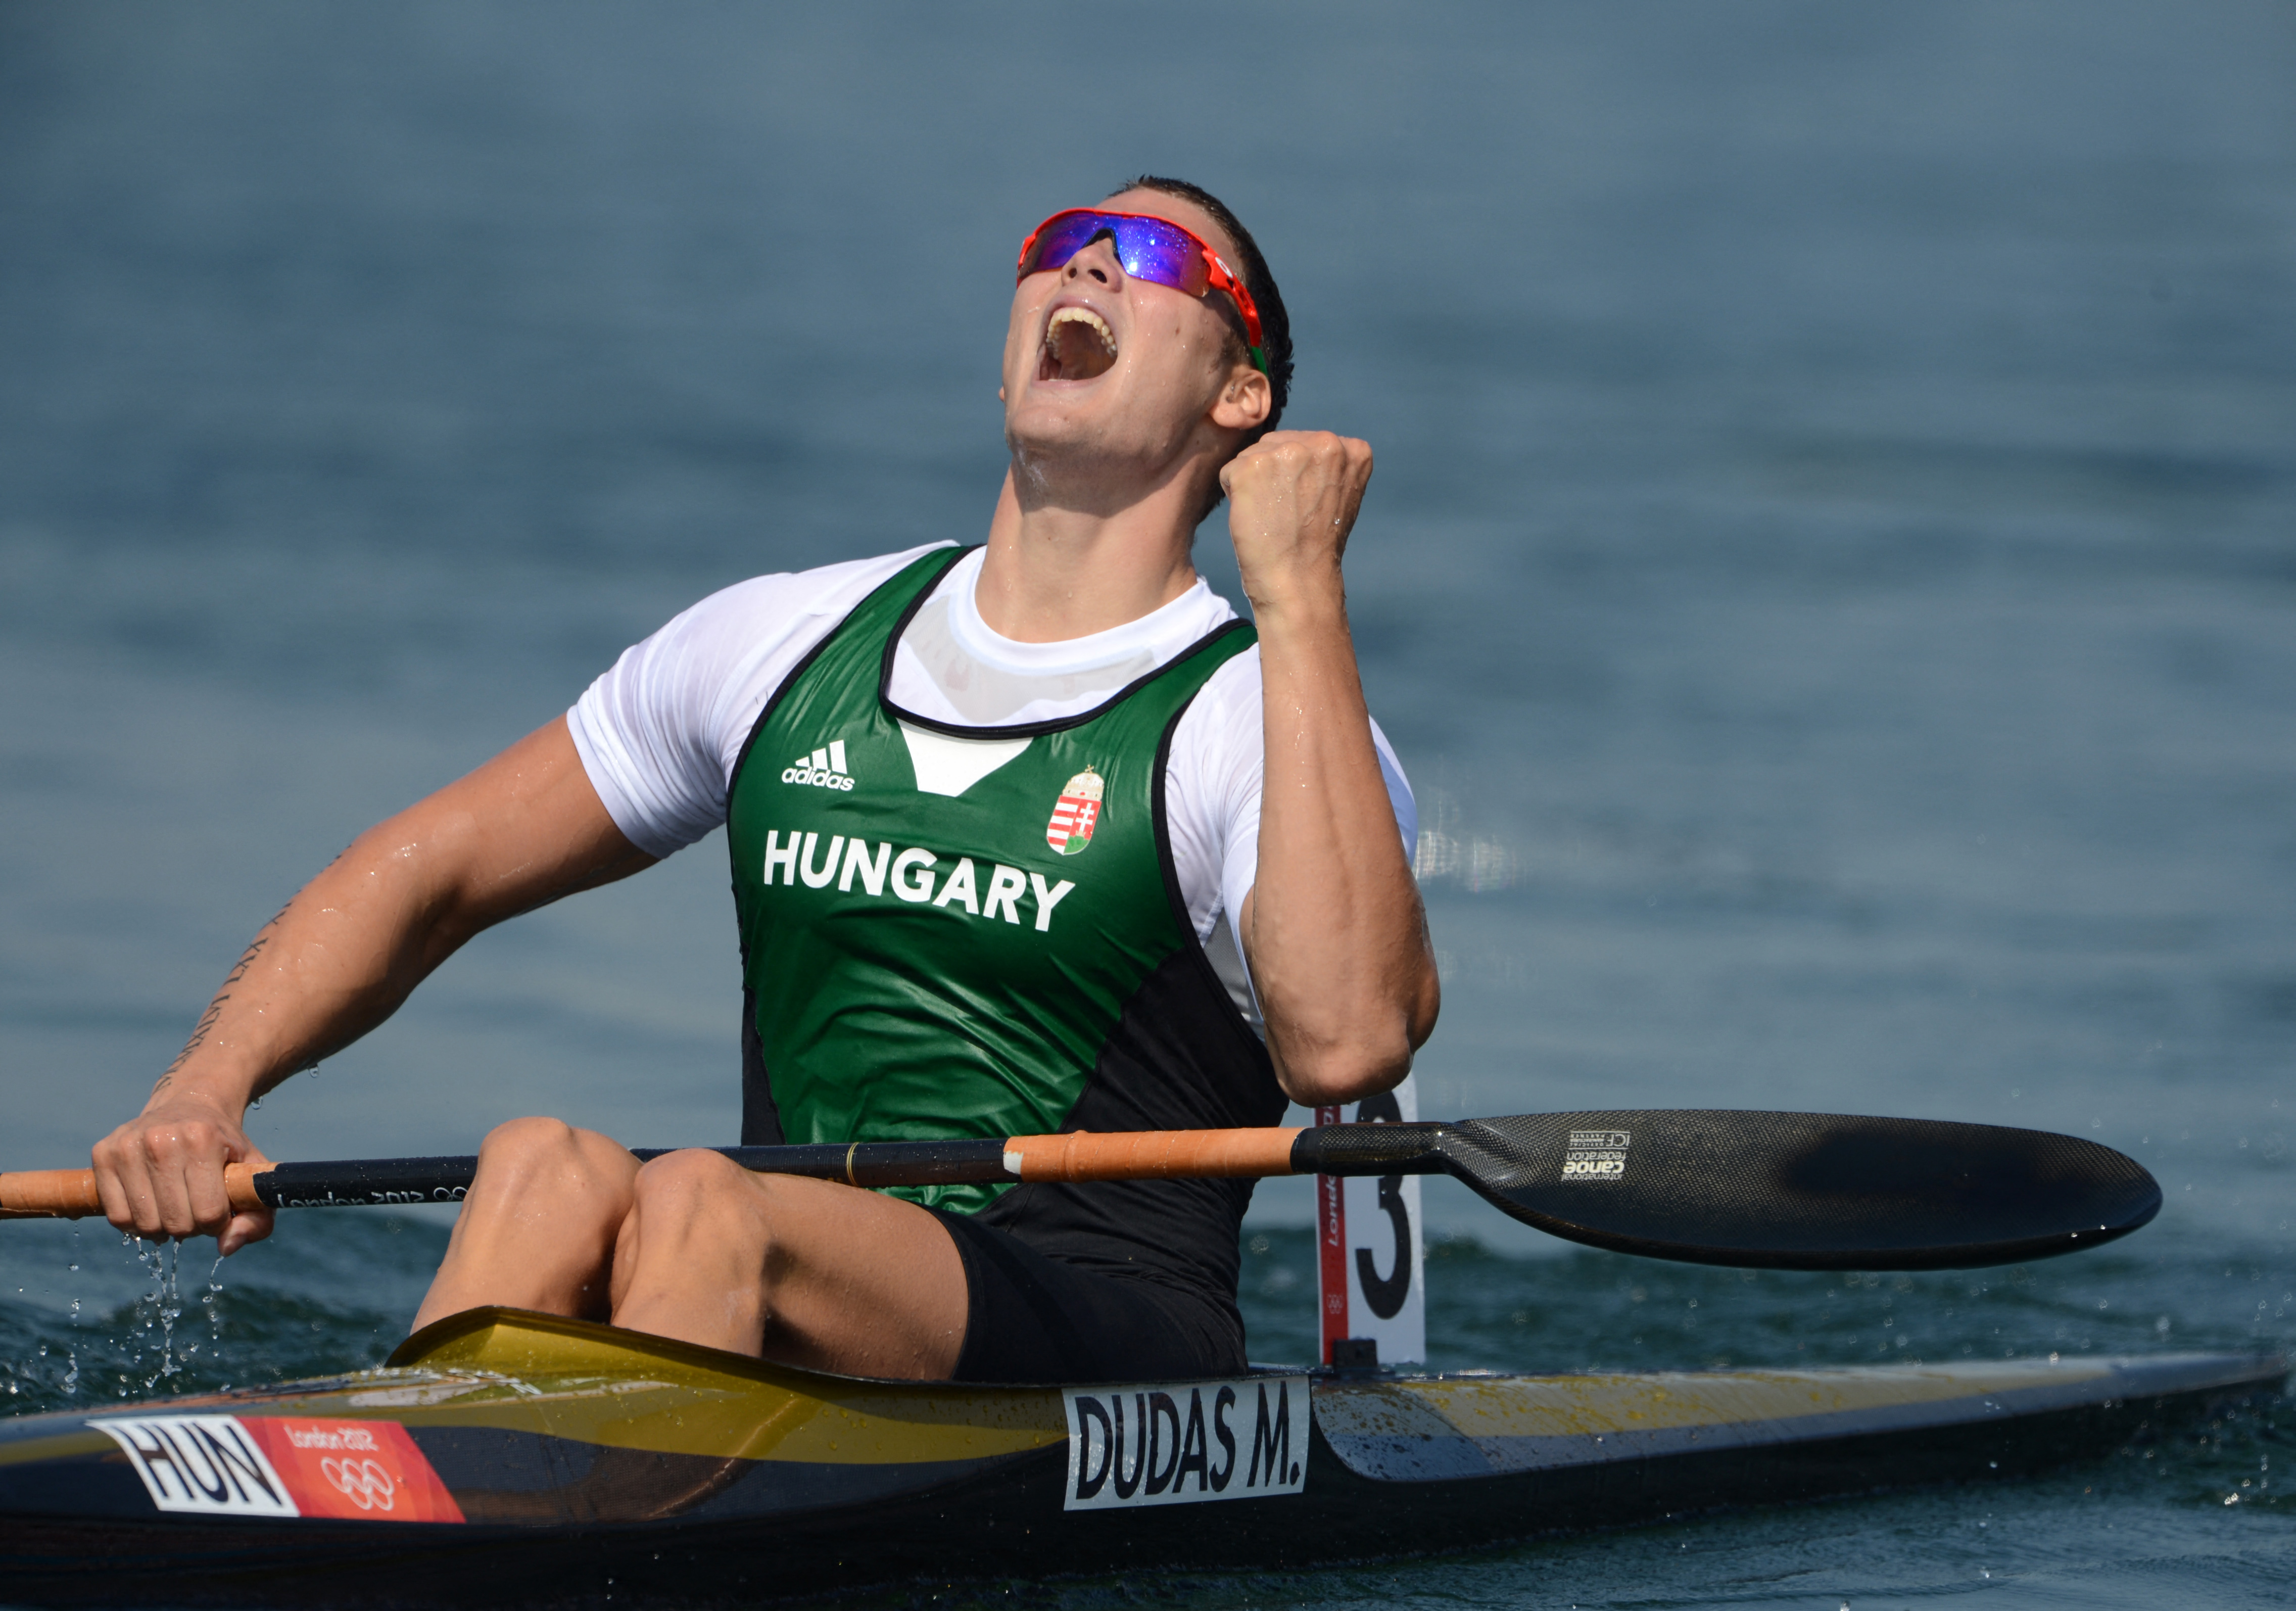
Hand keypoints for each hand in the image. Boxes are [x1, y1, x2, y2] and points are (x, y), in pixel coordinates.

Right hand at [92, 1088, 275, 1253]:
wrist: (190, 1106)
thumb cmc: (225, 1148)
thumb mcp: (253, 1175)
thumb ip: (257, 1218)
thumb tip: (225, 1248)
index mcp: (203, 1139)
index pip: (208, 1213)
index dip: (216, 1224)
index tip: (218, 1210)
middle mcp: (161, 1139)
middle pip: (175, 1222)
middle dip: (190, 1227)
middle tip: (195, 1208)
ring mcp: (127, 1146)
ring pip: (143, 1224)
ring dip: (162, 1228)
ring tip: (174, 1207)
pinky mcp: (103, 1154)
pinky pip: (117, 1216)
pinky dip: (136, 1224)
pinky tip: (152, 1208)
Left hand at [1219, 430, 1374, 612]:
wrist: (1298, 581)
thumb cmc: (1315, 546)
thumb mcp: (1338, 495)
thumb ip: (1324, 464)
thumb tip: (1291, 445)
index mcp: (1352, 450)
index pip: (1306, 444)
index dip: (1299, 478)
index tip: (1310, 507)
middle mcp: (1325, 443)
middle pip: (1278, 444)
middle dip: (1274, 475)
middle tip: (1288, 514)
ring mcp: (1288, 452)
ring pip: (1253, 455)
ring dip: (1254, 484)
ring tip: (1273, 515)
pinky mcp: (1253, 465)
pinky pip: (1230, 470)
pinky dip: (1234, 495)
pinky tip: (1255, 517)